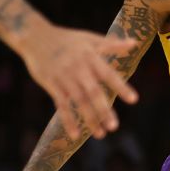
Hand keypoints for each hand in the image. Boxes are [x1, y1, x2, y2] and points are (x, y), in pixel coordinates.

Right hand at [20, 24, 138, 139]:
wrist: (34, 36)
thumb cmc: (66, 38)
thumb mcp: (89, 38)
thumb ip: (112, 44)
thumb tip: (135, 43)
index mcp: (90, 57)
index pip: (109, 74)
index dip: (121, 87)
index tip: (134, 100)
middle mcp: (78, 69)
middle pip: (93, 92)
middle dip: (104, 110)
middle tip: (114, 126)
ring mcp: (64, 77)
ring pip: (78, 101)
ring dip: (89, 119)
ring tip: (101, 134)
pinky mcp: (51, 84)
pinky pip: (61, 105)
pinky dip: (68, 120)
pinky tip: (75, 134)